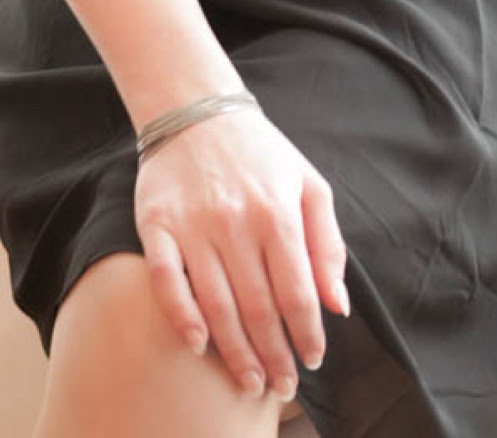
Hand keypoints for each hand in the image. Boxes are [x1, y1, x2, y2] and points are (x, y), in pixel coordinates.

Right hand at [134, 100, 349, 402]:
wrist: (197, 110)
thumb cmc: (260, 152)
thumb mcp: (308, 184)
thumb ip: (327, 244)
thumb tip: (338, 305)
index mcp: (278, 211)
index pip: (298, 292)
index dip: (307, 334)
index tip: (312, 360)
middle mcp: (237, 222)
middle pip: (259, 308)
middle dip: (275, 356)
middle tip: (282, 387)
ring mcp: (194, 225)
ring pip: (217, 305)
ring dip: (236, 352)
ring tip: (251, 381)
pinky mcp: (157, 225)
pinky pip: (167, 282)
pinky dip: (181, 317)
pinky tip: (197, 345)